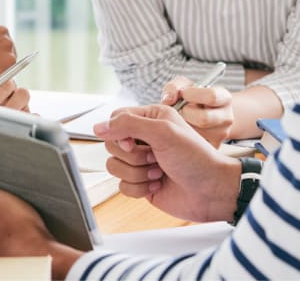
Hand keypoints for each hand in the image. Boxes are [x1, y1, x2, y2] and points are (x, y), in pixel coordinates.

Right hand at [94, 104, 240, 222]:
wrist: (214, 192)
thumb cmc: (197, 159)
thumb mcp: (163, 132)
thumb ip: (128, 124)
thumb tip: (97, 127)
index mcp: (150, 119)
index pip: (115, 119)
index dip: (119, 133)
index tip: (135, 142)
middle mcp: (143, 139)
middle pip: (111, 144)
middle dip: (133, 156)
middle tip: (156, 158)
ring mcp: (141, 162)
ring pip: (114, 166)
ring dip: (138, 173)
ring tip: (160, 173)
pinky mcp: (141, 183)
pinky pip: (121, 186)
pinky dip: (139, 188)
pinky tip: (158, 186)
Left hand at [160, 76, 233, 145]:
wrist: (203, 112)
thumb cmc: (191, 96)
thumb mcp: (183, 85)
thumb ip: (173, 87)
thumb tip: (168, 100)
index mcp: (224, 98)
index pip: (212, 96)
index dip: (193, 94)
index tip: (184, 94)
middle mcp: (227, 117)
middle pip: (204, 119)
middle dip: (186, 113)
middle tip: (181, 110)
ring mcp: (221, 134)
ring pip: (196, 133)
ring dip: (182, 126)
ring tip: (181, 119)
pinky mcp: (213, 147)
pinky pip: (192, 145)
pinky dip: (182, 137)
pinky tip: (181, 129)